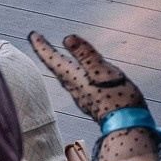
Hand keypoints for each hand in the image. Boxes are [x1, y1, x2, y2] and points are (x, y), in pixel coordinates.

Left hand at [28, 32, 144, 125]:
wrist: (128, 125)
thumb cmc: (118, 98)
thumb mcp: (103, 71)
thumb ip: (86, 55)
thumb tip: (67, 37)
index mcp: (75, 78)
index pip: (54, 60)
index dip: (42, 47)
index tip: (33, 35)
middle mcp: (75, 87)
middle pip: (55, 68)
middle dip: (46, 53)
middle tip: (38, 40)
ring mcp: (83, 96)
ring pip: (64, 76)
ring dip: (57, 64)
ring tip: (54, 55)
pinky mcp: (92, 101)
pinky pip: (74, 83)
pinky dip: (70, 73)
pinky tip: (76, 74)